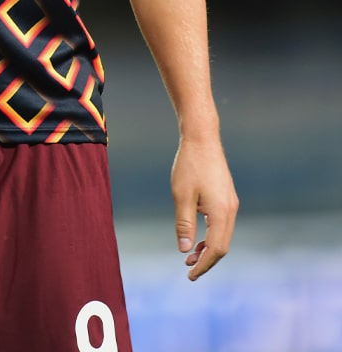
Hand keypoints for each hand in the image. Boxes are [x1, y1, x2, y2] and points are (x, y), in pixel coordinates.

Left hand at [171, 134, 237, 280]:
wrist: (202, 138)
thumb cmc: (189, 165)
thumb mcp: (182, 196)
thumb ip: (184, 224)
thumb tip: (185, 250)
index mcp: (221, 212)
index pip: (215, 249)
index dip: (203, 265)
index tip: (190, 275)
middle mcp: (231, 209)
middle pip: (222, 245)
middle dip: (206, 260)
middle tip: (188, 268)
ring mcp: (231, 202)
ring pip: (223, 235)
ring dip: (208, 247)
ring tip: (190, 255)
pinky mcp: (227, 196)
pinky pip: (222, 223)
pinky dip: (211, 234)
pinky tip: (198, 235)